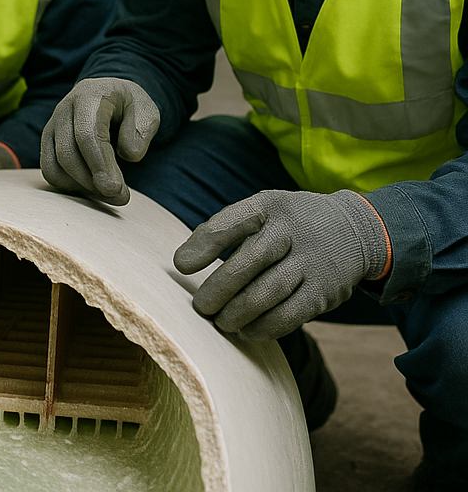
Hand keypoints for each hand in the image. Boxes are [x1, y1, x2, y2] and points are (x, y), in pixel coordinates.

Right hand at [40, 78, 159, 204]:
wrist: (108, 95)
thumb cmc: (129, 106)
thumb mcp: (146, 111)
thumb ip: (141, 131)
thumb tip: (130, 155)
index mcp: (89, 96)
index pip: (87, 135)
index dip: (99, 164)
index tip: (115, 188)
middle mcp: (64, 109)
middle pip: (67, 154)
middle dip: (92, 182)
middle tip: (120, 197)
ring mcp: (52, 126)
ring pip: (54, 166)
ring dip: (81, 188)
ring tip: (109, 193)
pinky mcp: (48, 142)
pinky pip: (50, 171)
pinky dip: (69, 187)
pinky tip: (94, 188)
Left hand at [174, 189, 390, 340]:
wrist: (355, 230)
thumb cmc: (289, 223)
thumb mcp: (263, 209)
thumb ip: (226, 228)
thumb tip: (185, 261)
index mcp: (269, 205)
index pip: (232, 222)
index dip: (205, 244)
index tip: (181, 265)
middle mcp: (291, 231)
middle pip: (250, 262)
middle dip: (219, 288)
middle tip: (200, 306)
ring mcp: (311, 262)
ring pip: (269, 292)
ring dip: (238, 312)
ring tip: (220, 322)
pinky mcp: (325, 292)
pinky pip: (291, 315)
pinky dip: (264, 327)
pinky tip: (246, 331)